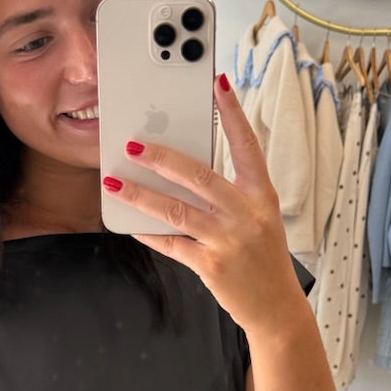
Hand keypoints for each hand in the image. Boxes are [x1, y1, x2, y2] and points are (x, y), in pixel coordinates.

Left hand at [105, 71, 304, 337]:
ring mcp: (229, 241)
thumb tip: (182, 171)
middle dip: (162, 158)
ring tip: (114, 180)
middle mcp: (248, 214)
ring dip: (141, 194)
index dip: (233, 113)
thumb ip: (229, 195)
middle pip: (199, 176)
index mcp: (262, 195)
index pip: (247, 145)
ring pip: (177, 210)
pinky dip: (148, 232)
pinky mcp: (212, 266)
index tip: (219, 82)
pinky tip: (128, 222)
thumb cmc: (264, 258)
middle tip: (134, 144)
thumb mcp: (259, 219)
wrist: (276, 308)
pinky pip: (171, 244)